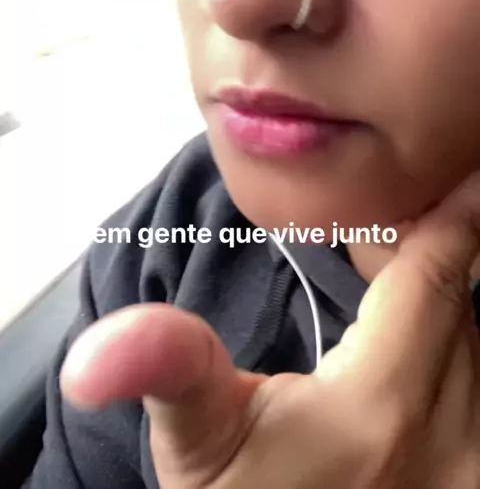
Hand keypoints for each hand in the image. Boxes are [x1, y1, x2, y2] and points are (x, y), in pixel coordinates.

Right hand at [61, 173, 479, 488]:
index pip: (437, 276)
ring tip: (382, 276)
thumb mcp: (197, 452)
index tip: (461, 168)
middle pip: (455, 302)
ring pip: (472, 341)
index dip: (453, 214)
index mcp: (385, 406)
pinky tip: (405, 339)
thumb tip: (96, 352)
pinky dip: (446, 342)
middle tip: (365, 227)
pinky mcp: (473, 476)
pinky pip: (476, 383)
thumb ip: (168, 374)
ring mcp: (475, 463)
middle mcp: (458, 436)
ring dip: (435, 301)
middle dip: (418, 254)